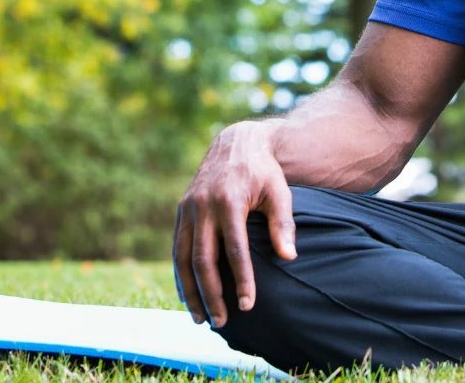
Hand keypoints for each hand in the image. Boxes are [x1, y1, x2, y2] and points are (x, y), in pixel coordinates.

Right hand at [172, 122, 297, 326]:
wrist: (236, 143)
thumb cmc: (263, 171)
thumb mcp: (279, 191)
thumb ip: (283, 224)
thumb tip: (289, 257)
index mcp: (228, 201)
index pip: (234, 250)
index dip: (241, 280)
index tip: (247, 305)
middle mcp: (203, 206)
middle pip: (203, 259)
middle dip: (211, 294)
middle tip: (222, 322)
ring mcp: (188, 208)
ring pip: (182, 258)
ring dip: (190, 291)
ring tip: (200, 318)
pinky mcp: (181, 210)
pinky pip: (176, 248)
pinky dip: (180, 275)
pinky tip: (187, 296)